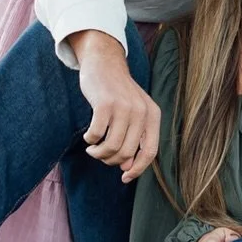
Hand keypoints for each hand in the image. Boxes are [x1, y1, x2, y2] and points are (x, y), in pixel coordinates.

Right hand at [71, 31, 161, 182]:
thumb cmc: (118, 93)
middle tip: (101, 155)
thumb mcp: (133, 114)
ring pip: (112, 147)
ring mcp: (124, 107)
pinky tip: (89, 136)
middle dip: (111, 160)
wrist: (105, 63)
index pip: (150, 152)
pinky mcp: (105, 104)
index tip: (124, 178)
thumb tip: (127, 168)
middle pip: (127, 153)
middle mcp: (141, 111)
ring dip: (98, 153)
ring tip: (93, 148)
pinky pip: (96, 135)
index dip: (138, 169)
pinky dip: (90, 141)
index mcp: (152, 115)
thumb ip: (133, 139)